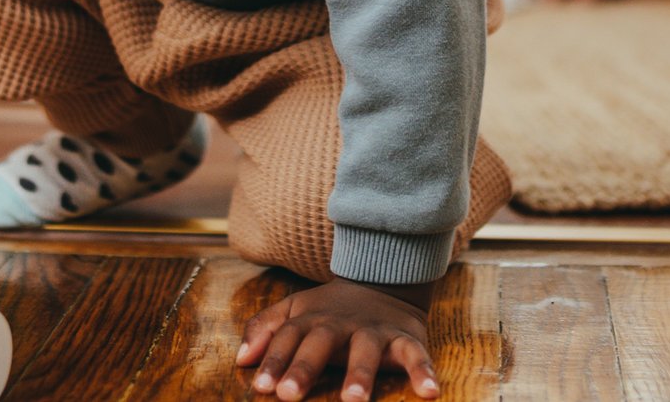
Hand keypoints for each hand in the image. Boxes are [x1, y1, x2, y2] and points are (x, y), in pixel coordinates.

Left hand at [237, 279, 437, 401]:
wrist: (382, 279)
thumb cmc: (330, 310)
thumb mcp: (294, 311)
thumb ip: (264, 330)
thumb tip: (240, 360)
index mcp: (311, 319)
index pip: (288, 338)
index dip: (274, 361)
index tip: (261, 387)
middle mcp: (341, 324)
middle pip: (321, 343)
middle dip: (305, 368)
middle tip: (289, 395)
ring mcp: (374, 330)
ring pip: (367, 350)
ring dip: (360, 374)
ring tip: (353, 400)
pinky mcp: (406, 337)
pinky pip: (416, 354)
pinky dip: (424, 372)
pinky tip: (429, 393)